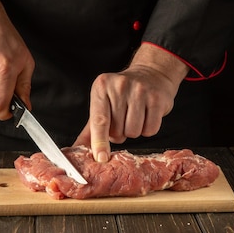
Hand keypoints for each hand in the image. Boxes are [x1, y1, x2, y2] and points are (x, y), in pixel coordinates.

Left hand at [74, 43, 188, 161]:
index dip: (99, 141)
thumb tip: (77, 151)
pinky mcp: (157, 98)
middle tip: (122, 119)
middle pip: (117, 131)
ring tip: (134, 117)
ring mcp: (140, 91)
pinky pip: (150, 130)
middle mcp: (120, 86)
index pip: (99, 120)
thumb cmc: (122, 94)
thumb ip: (91, 129)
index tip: (100, 158)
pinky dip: (147, 129)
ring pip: (134, 132)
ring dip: (133, 132)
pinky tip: (146, 116)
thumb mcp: (103, 104)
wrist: (150, 75)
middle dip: (119, 133)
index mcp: (101, 86)